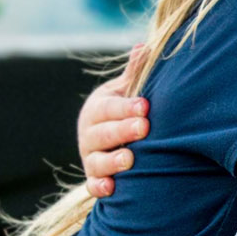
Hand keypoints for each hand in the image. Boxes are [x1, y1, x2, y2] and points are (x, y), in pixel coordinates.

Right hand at [79, 44, 149, 197]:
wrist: (117, 140)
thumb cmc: (128, 110)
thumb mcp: (129, 90)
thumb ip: (136, 73)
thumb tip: (146, 46)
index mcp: (98, 108)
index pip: (109, 107)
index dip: (126, 107)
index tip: (145, 106)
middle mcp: (90, 133)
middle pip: (102, 133)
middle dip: (122, 130)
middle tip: (144, 128)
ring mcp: (90, 157)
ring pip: (96, 160)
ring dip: (112, 161)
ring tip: (130, 160)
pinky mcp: (95, 178)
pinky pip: (93, 185)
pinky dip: (100, 187)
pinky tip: (112, 189)